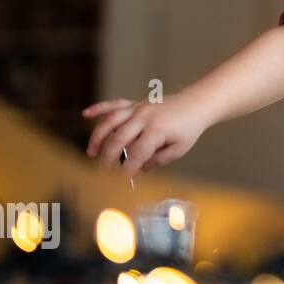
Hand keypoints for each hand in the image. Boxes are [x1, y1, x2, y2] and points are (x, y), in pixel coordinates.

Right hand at [82, 94, 208, 180]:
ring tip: (91, 152)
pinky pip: (115, 104)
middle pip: (120, 138)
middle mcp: (145, 117)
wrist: (197, 104)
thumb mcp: (178, 149)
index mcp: (157, 130)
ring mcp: (138, 108)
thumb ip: (158, 160)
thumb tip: (138, 171)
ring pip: (112, 120)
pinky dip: (99, 108)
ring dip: (98, 136)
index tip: (122, 179)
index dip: (129, 168)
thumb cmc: (188, 128)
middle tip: (104, 169)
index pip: (138, 153)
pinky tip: (86, 114)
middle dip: (109, 156)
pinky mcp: (136, 103)